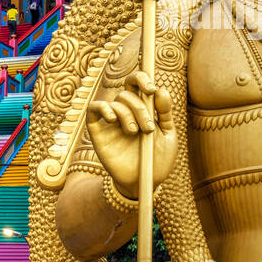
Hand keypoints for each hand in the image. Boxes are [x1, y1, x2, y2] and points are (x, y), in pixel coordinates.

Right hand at [86, 71, 176, 197]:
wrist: (145, 182)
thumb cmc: (157, 159)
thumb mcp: (167, 134)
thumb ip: (165, 112)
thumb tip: (160, 90)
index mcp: (142, 109)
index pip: (136, 84)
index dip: (142, 79)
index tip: (151, 89)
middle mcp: (125, 112)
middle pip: (127, 93)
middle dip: (140, 107)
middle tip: (148, 128)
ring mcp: (111, 122)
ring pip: (115, 102)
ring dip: (127, 114)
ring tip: (135, 133)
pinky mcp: (98, 132)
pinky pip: (93, 109)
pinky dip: (103, 108)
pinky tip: (113, 119)